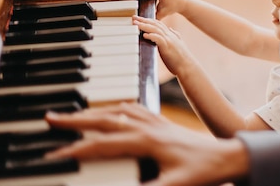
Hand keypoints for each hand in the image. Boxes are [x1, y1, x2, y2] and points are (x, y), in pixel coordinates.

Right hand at [45, 102, 248, 185]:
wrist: (228, 156)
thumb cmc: (203, 172)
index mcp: (147, 141)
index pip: (103, 144)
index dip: (75, 150)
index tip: (53, 154)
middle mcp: (149, 127)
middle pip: (105, 118)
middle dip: (76, 119)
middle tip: (51, 117)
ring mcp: (156, 122)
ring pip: (118, 110)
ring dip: (94, 110)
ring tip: (74, 113)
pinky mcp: (162, 123)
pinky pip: (134, 108)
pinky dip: (116, 107)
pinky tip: (112, 111)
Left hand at [133, 16, 191, 75]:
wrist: (187, 66)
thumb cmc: (181, 58)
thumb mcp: (178, 44)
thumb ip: (175, 35)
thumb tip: (171, 29)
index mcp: (171, 35)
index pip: (159, 24)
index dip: (149, 20)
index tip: (140, 18)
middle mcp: (170, 36)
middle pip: (155, 24)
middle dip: (144, 20)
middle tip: (134, 17)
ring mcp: (169, 41)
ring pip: (156, 29)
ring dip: (145, 26)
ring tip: (136, 24)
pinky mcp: (167, 47)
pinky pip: (159, 39)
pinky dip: (151, 36)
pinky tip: (145, 35)